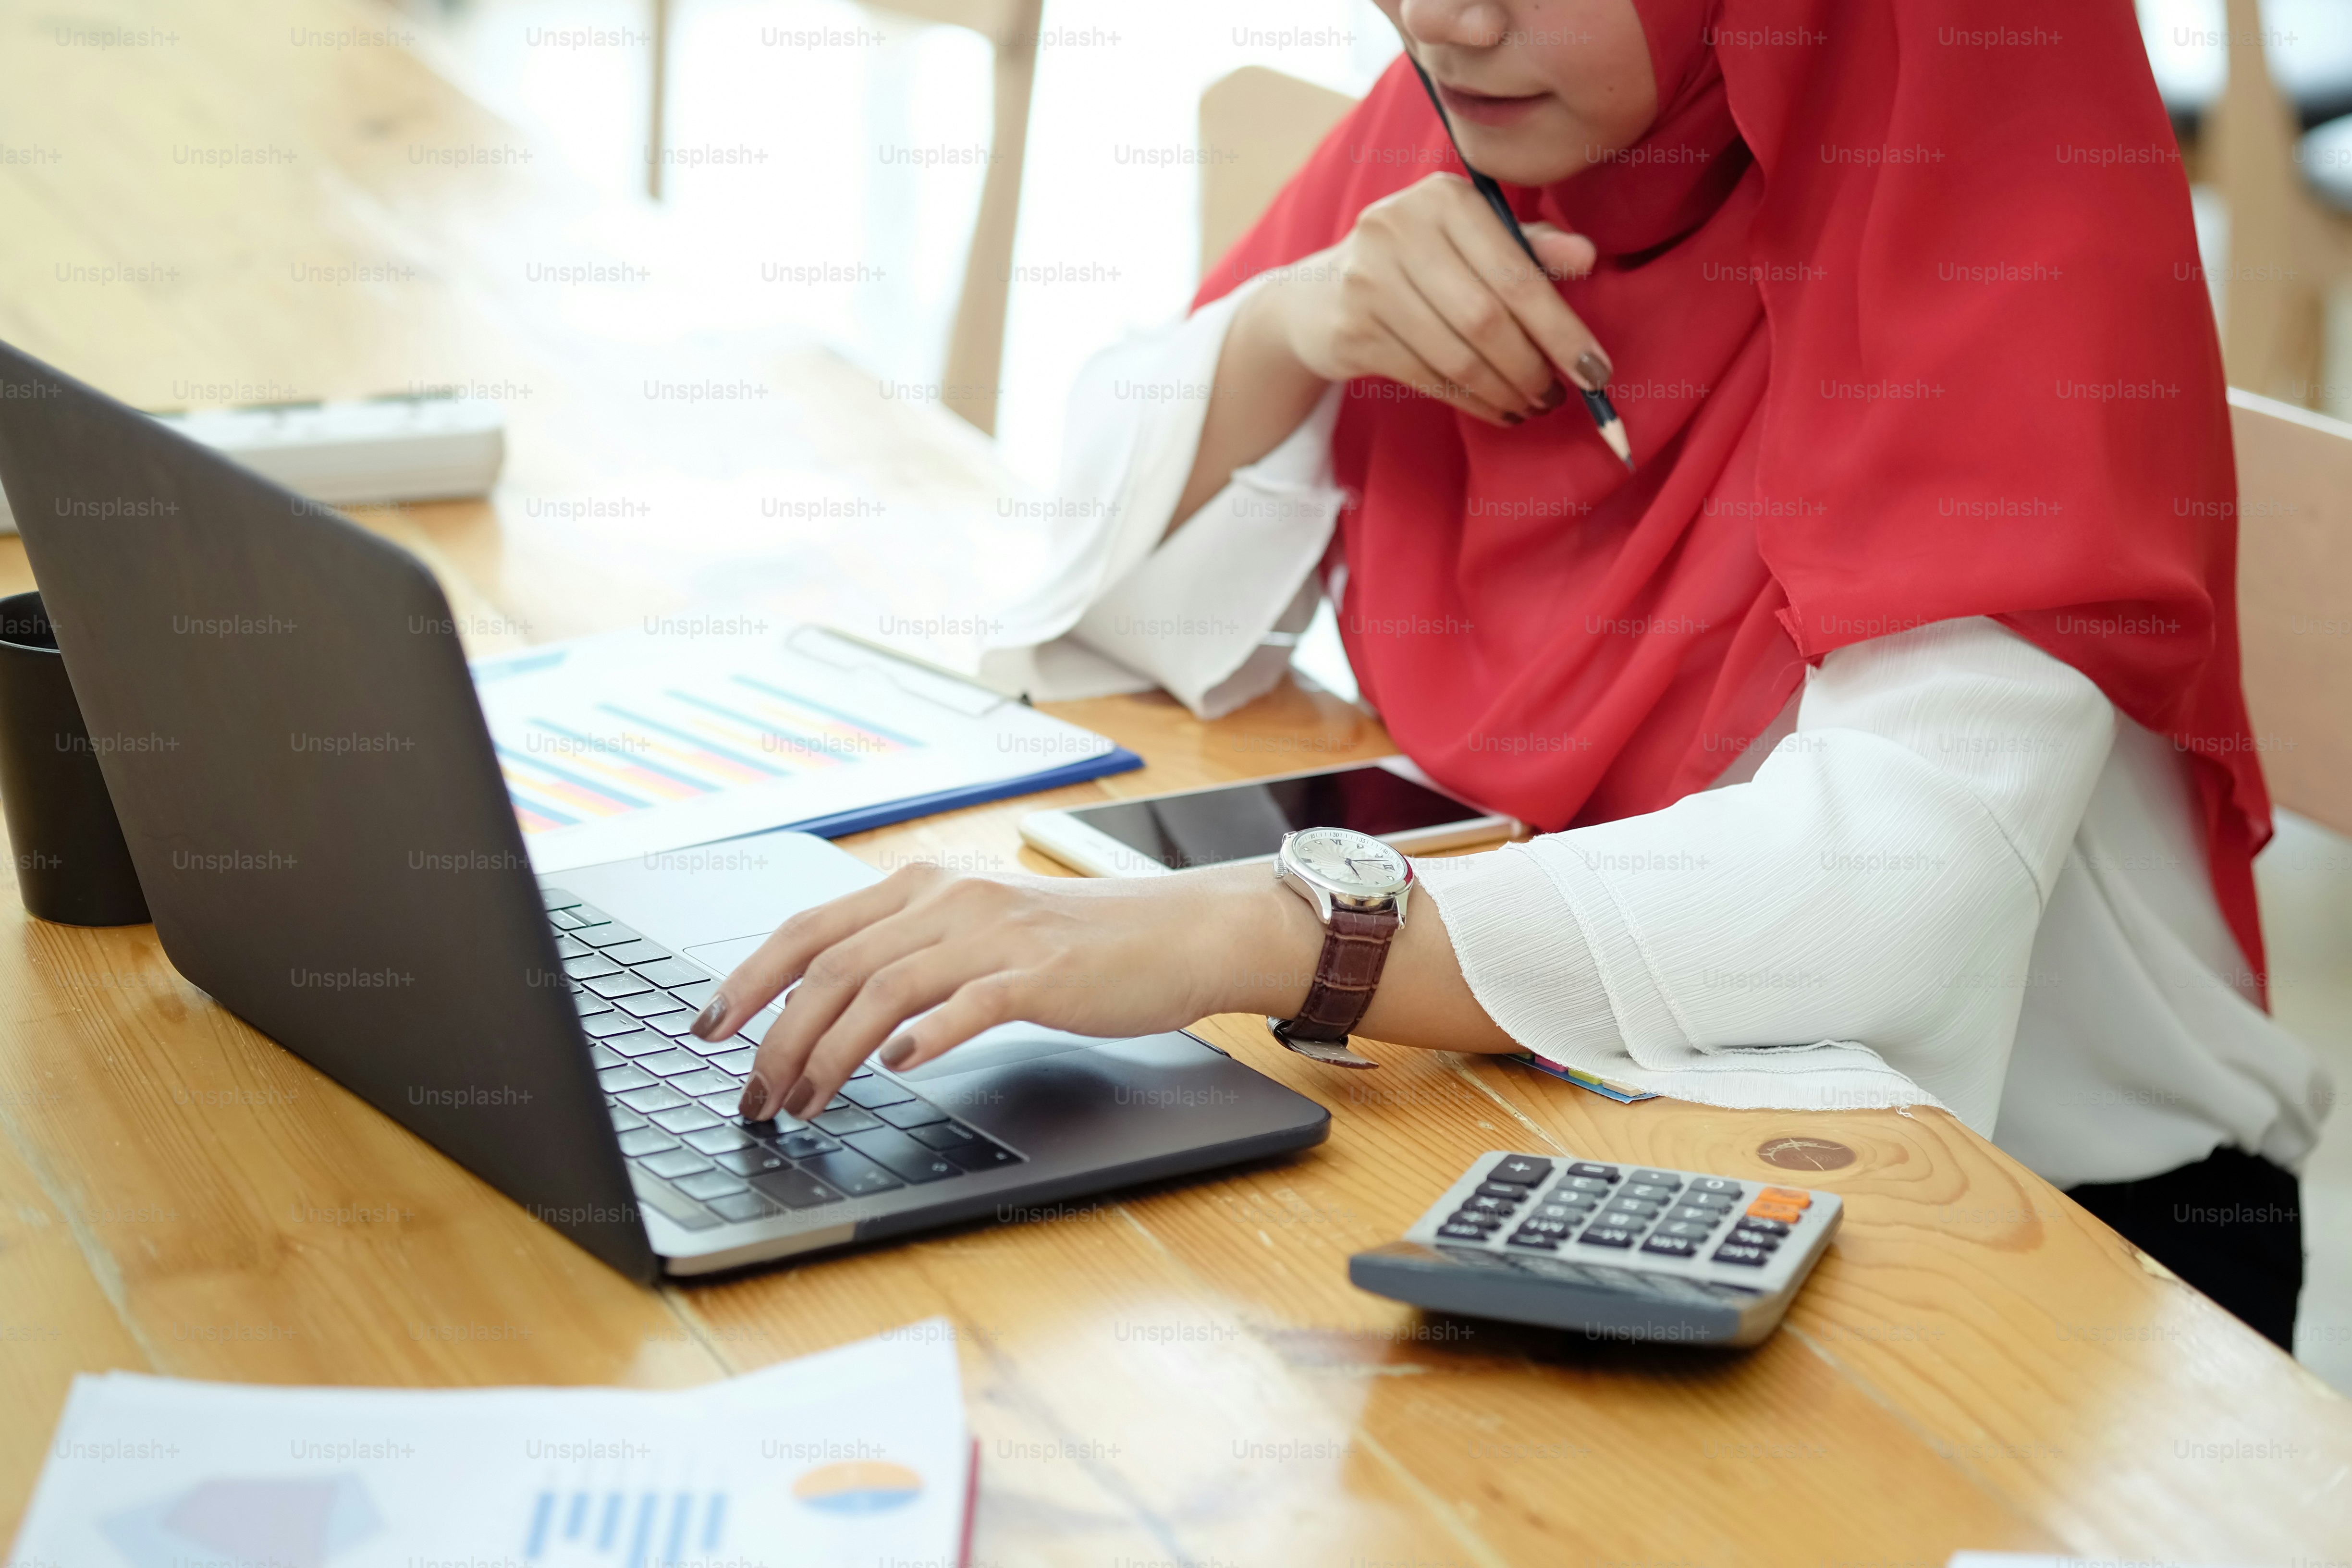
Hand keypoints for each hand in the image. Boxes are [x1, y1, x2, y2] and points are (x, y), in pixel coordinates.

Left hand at [693, 863, 1320, 1122]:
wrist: (1178, 932)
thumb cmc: (1076, 944)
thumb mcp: (977, 931)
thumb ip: (907, 954)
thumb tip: (824, 1008)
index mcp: (925, 885)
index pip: (811, 928)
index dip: (749, 978)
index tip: (706, 1028)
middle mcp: (951, 899)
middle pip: (835, 966)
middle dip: (778, 1037)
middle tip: (755, 1096)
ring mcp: (997, 934)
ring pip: (884, 990)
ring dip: (831, 1054)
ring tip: (805, 1103)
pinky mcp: (1042, 975)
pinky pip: (969, 1003)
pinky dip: (925, 1035)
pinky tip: (898, 1068)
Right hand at [1255, 172, 1604, 426]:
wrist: (1322, 292)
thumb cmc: (1419, 262)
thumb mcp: (1472, 239)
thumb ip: (1529, 246)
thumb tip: (1588, 255)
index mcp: (1444, 198)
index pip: (1517, 274)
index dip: (1562, 330)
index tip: (1597, 371)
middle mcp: (1400, 229)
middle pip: (1487, 319)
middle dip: (1532, 368)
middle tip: (1557, 396)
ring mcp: (1368, 280)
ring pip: (1457, 356)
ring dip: (1505, 391)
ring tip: (1532, 405)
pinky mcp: (1351, 329)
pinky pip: (1428, 378)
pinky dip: (1472, 402)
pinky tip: (1497, 408)